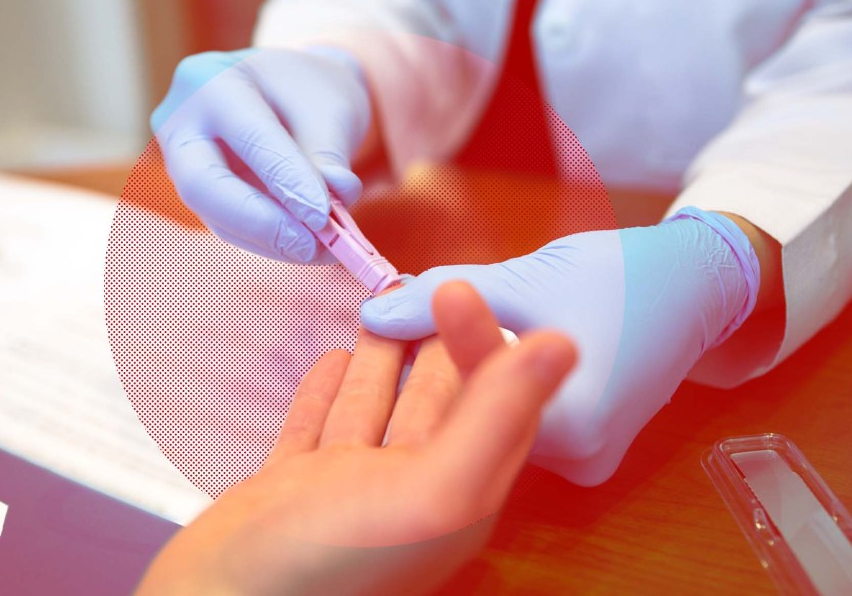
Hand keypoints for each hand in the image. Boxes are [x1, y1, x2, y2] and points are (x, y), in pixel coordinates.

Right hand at [136, 282, 575, 594]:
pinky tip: (333, 360)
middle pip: (434, 401)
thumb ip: (494, 419)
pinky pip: (318, 426)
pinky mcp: (292, 489)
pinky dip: (328, 390)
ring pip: (375, 407)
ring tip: (385, 305)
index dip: (483, 345)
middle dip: (436, 342)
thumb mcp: (430, 491)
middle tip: (430, 284)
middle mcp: (406, 492)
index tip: (465, 288)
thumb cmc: (326, 569)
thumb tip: (560, 346)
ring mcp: (344, 490)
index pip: (487, 403)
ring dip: (384, 358)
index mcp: (456, 497)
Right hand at [152, 47, 371, 262]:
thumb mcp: (331, 109)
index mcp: (213, 80)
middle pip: (203, 184)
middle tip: (309, 245)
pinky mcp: (198, 193)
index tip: (323, 216)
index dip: (287, 182)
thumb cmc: (311, 91)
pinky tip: (304, 247)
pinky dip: (269, 242)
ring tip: (321, 250)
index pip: (250, 137)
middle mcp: (182, 120)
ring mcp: (181, 160)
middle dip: (259, 222)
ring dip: (272, 241)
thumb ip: (328, 158)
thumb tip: (331, 207)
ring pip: (216, 215)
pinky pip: (228, 226)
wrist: (292, 91)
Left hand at [360, 208, 760, 485]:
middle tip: (408, 315)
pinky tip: (485, 350)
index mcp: (571, 423)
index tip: (389, 310)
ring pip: (500, 417)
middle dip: (445, 362)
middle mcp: (579, 458)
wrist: (692, 287)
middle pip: (483, 411)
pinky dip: (500, 388)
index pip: (470, 384)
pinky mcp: (586, 449)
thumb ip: (446, 296)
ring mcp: (585, 459)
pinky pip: (524, 420)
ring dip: (471, 376)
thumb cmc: (618, 276)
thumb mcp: (525, 278)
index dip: (423, 343)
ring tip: (442, 329)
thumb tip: (375, 313)